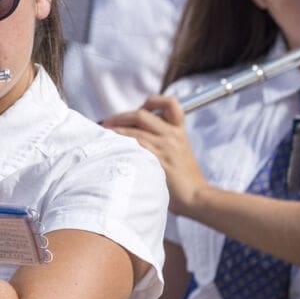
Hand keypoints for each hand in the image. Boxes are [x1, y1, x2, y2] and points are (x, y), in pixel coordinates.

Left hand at [102, 95, 208, 215]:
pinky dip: (119, 143)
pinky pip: (133, 145)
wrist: (195, 196)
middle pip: (141, 114)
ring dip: (114, 131)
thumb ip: (164, 141)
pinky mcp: (156, 160)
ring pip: (133, 130)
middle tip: (107, 124)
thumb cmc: (184, 179)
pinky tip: (111, 148)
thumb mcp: (179, 152)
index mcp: (179, 131)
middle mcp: (171, 135)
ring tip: (103, 136)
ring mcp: (164, 147)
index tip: (138, 108)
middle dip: (120, 117)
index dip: (153, 101)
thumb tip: (138, 135)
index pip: (170, 104)